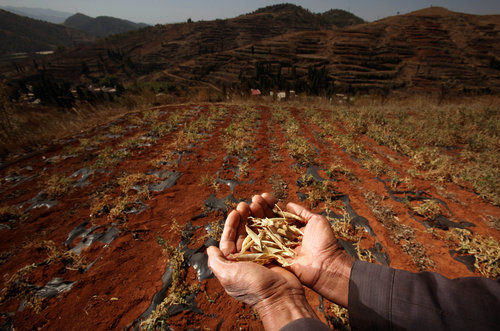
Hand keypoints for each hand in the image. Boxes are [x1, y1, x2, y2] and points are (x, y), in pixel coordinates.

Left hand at [208, 201, 319, 329]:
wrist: (281, 297)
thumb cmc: (253, 286)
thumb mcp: (229, 275)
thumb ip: (217, 262)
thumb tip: (210, 249)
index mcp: (234, 264)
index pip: (229, 240)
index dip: (231, 225)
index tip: (235, 211)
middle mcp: (247, 259)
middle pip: (243, 234)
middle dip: (244, 218)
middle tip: (246, 204)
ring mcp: (262, 256)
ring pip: (257, 232)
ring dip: (256, 218)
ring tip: (257, 206)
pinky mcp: (276, 254)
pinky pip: (271, 236)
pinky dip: (270, 225)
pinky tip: (270, 215)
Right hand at [250, 194, 353, 306]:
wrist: (325, 264)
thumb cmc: (324, 243)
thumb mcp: (316, 221)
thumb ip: (302, 213)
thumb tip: (289, 204)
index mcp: (291, 227)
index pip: (278, 213)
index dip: (270, 204)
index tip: (264, 196)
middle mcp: (282, 236)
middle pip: (267, 220)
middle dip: (260, 208)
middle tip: (254, 200)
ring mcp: (276, 246)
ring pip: (262, 230)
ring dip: (254, 218)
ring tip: (249, 207)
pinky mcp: (272, 257)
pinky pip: (259, 246)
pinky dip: (252, 235)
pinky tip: (246, 224)